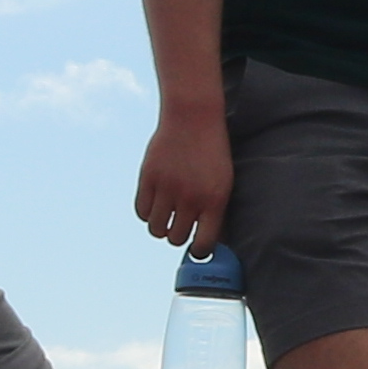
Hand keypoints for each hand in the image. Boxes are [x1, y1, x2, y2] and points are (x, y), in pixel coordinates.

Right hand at [132, 94, 234, 248]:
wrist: (194, 118)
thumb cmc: (213, 152)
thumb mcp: (224, 181)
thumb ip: (216, 211)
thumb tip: (209, 243)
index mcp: (214, 200)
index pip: (203, 243)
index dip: (199, 250)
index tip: (196, 248)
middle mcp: (190, 198)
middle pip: (177, 238)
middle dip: (179, 236)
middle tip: (180, 226)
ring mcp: (167, 188)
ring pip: (157, 229)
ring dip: (161, 228)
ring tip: (167, 217)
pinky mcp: (148, 178)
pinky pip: (142, 212)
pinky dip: (147, 214)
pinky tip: (156, 206)